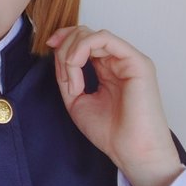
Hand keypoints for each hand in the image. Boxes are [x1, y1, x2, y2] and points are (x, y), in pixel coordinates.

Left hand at [46, 26, 182, 185]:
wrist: (131, 151)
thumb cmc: (109, 132)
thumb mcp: (76, 100)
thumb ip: (67, 75)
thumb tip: (58, 52)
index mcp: (108, 69)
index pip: (85, 41)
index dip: (64, 38)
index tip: (48, 46)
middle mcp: (119, 61)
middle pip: (86, 34)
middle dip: (64, 47)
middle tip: (62, 74)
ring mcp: (129, 59)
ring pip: (92, 35)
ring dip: (71, 52)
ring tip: (70, 78)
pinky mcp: (136, 61)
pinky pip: (104, 39)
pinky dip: (82, 49)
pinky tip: (75, 67)